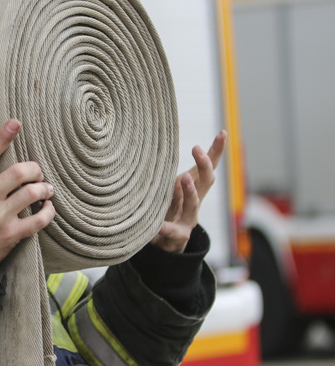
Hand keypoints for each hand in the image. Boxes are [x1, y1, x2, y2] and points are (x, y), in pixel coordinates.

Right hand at [0, 119, 55, 270]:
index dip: (2, 136)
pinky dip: (48, 212)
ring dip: (45, 188)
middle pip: (20, 172)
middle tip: (37, 171)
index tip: (15, 123)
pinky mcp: (11, 234)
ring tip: (46, 189)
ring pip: (32, 193)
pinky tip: (49, 208)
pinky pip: (38, 220)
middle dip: (35, 168)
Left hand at [151, 130, 226, 252]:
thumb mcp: (169, 193)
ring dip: (189, 191)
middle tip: (197, 148)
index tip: (223, 133)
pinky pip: (171, 231)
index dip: (216, 152)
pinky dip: (164, 227)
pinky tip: (158, 225)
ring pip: (193, 205)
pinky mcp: (177, 237)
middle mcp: (194, 203)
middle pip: (206, 182)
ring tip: (182, 178)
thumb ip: (171, 178)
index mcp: (193, 190)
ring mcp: (188, 220)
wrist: (166, 247)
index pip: (207, 168)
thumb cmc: (166, 213)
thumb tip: (169, 157)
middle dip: (204, 165)